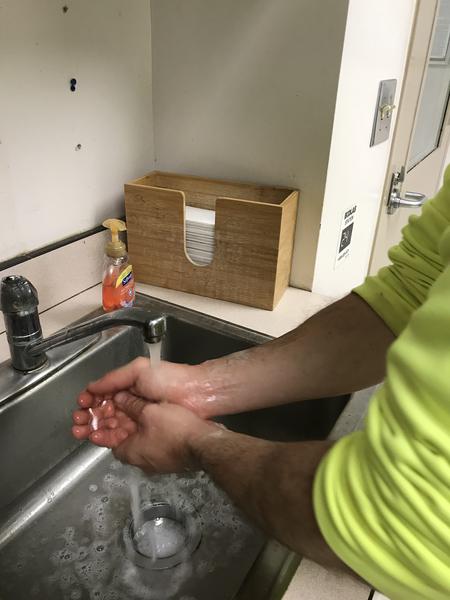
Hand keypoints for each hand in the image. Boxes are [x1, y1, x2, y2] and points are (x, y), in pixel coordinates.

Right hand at [72, 357, 214, 442]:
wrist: (195, 395)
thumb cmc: (168, 379)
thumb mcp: (139, 370)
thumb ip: (114, 378)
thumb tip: (92, 387)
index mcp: (130, 385)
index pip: (104, 394)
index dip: (90, 400)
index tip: (80, 405)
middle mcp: (132, 402)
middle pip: (103, 411)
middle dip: (87, 416)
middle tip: (76, 422)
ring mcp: (138, 418)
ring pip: (109, 425)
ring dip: (93, 427)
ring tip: (81, 431)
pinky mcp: (144, 433)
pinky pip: (121, 436)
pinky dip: (106, 437)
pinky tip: (96, 437)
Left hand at [80, 390, 217, 472]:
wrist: (205, 445)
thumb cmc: (175, 431)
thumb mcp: (149, 412)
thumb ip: (132, 404)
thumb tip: (120, 398)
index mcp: (129, 452)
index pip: (107, 439)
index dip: (101, 425)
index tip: (99, 414)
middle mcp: (139, 460)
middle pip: (122, 439)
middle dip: (116, 423)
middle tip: (114, 408)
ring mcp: (155, 461)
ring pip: (138, 440)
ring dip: (133, 425)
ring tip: (133, 408)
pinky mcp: (169, 457)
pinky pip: (152, 442)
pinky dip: (147, 429)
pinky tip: (151, 416)